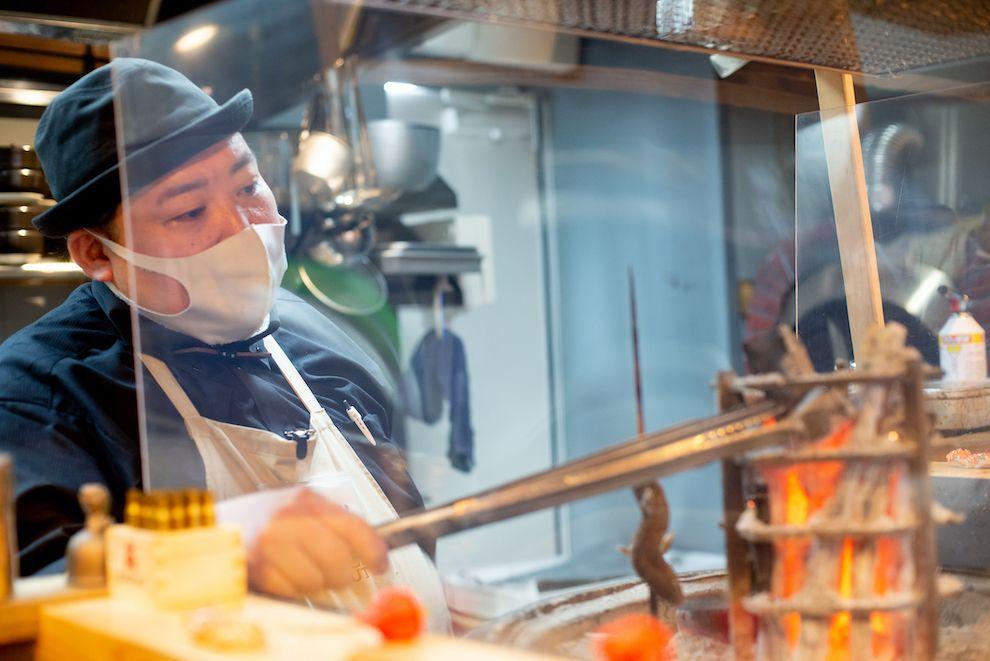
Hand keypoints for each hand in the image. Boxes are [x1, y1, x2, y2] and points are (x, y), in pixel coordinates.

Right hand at [246, 489, 387, 597]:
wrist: (213, 526)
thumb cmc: (262, 519)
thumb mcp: (298, 507)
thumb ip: (333, 523)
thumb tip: (373, 547)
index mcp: (306, 499)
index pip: (352, 525)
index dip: (373, 550)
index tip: (381, 564)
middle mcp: (288, 518)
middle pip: (338, 558)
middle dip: (343, 573)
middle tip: (338, 574)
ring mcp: (271, 544)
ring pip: (317, 579)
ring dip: (315, 582)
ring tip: (302, 569)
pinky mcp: (256, 568)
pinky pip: (293, 591)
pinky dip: (294, 589)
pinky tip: (284, 575)